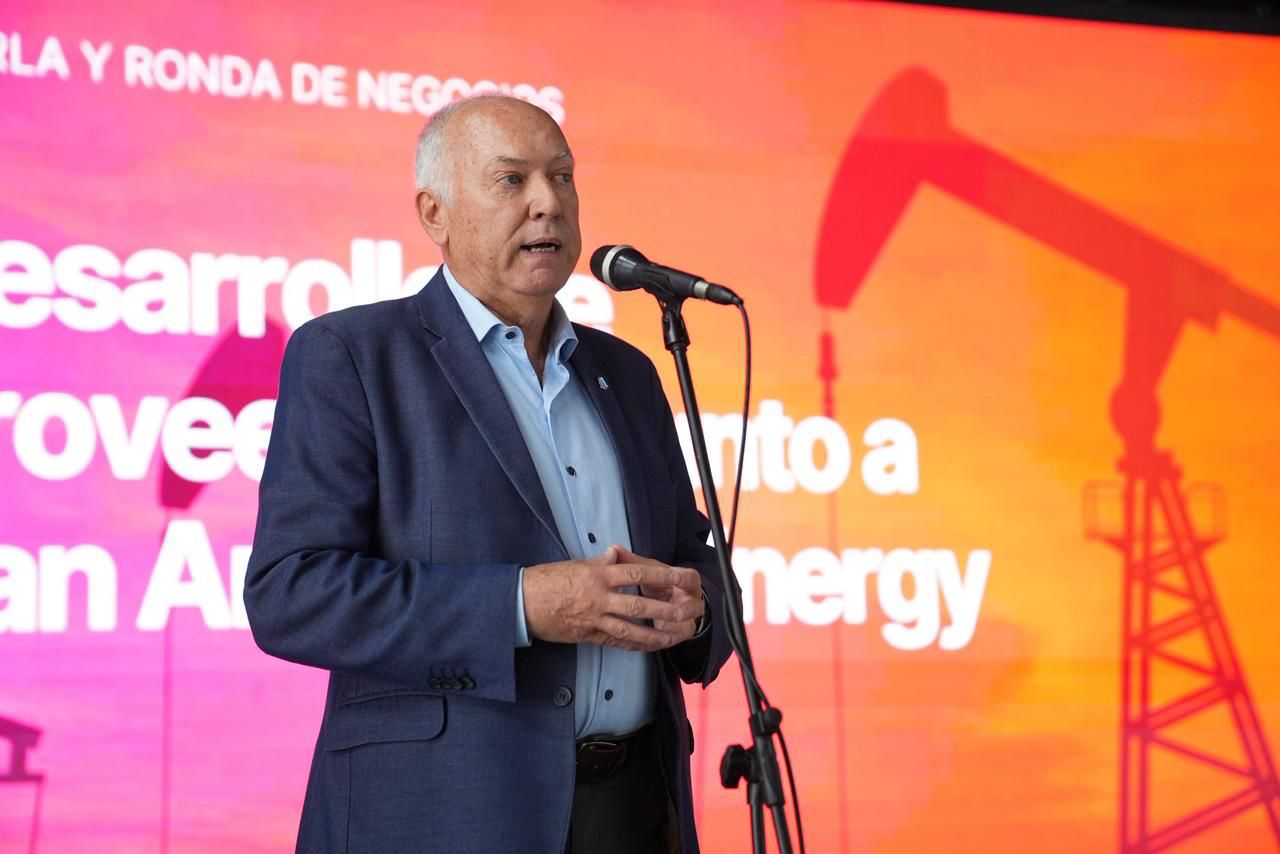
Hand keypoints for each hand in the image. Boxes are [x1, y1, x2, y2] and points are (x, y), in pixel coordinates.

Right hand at [523, 546, 704, 651]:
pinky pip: (615, 641)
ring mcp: (594, 618)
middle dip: (664, 610)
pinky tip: (649, 646)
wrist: (523, 601)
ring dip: (654, 634)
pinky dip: (634, 644)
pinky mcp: (588, 635)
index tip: (678, 576)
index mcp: (597, 574)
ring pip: (630, 628)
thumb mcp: (577, 564)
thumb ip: (601, 562)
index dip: (660, 576)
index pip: (635, 573)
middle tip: (684, 612)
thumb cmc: (549, 579)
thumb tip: (617, 553)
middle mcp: (598, 597)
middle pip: (637, 605)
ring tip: (673, 636)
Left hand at [615, 545, 703, 645]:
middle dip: (685, 610)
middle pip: (695, 606)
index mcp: (687, 582)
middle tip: (675, 611)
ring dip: (676, 629)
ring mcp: (687, 619)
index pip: (690, 578)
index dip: (683, 579)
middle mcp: (691, 600)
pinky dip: (665, 640)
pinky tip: (653, 640)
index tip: (673, 578)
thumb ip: (633, 562)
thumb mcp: (647, 570)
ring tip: (663, 628)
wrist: (668, 598)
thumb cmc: (657, 582)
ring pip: (687, 627)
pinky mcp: (678, 633)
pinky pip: (675, 640)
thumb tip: (615, 550)